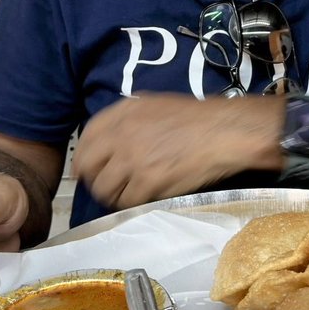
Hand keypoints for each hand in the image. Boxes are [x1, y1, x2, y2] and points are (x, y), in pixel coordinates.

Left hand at [73, 93, 282, 210]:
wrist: (225, 132)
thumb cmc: (196, 119)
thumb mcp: (153, 106)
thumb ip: (126, 121)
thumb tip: (107, 143)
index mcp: (122, 112)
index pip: (86, 139)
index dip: (83, 159)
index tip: (87, 170)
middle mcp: (121, 134)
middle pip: (88, 168)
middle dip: (95, 180)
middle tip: (109, 186)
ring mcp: (132, 159)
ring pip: (104, 189)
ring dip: (114, 195)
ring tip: (130, 193)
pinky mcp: (147, 182)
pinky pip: (127, 202)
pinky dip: (133, 203)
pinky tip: (146, 196)